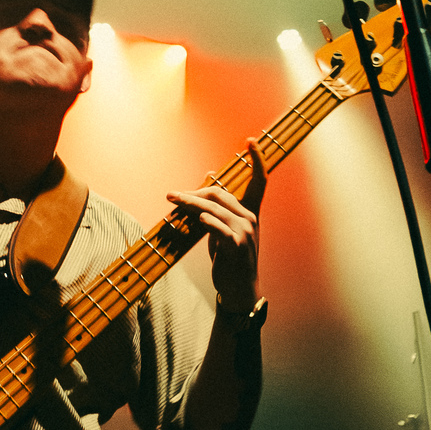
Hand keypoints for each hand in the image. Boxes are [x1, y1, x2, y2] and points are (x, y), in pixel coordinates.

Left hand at [168, 142, 265, 312]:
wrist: (238, 288)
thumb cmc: (229, 257)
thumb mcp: (224, 228)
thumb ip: (218, 206)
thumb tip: (209, 175)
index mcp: (251, 212)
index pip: (259, 181)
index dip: (258, 160)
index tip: (252, 142)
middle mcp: (250, 218)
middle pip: (219, 194)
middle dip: (193, 193)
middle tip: (172, 195)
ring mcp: (244, 232)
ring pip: (212, 209)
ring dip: (188, 204)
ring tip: (171, 200)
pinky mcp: (235, 245)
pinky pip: (216, 227)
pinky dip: (205, 221)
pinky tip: (197, 218)